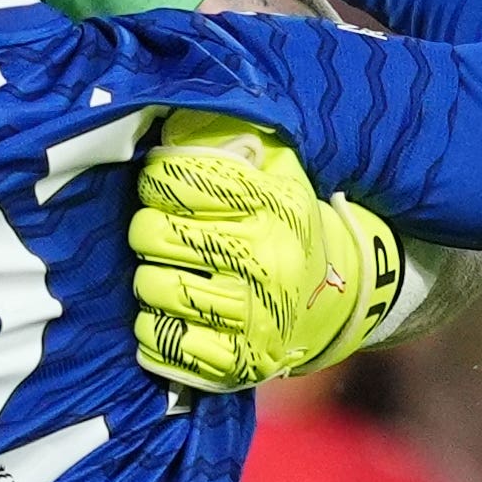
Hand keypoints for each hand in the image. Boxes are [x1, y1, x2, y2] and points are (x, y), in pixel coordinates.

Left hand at [126, 111, 402, 391]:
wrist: (336, 297)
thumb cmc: (283, 228)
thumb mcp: (274, 173)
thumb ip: (228, 144)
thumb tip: (174, 122)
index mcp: (272, 203)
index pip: (179, 179)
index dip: (156, 182)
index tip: (160, 190)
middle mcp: (265, 256)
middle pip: (157, 234)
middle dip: (146, 233)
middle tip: (157, 238)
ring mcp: (254, 313)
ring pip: (156, 288)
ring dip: (148, 284)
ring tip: (164, 278)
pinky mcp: (239, 358)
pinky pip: (166, 344)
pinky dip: (154, 332)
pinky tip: (167, 319)